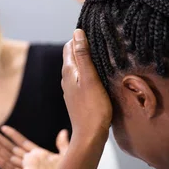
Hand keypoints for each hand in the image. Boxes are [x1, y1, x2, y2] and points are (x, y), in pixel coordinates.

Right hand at [0, 126, 68, 168]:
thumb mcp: (67, 154)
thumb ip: (63, 143)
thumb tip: (63, 132)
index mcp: (38, 155)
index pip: (21, 142)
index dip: (12, 135)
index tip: (3, 128)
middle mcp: (31, 162)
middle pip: (11, 149)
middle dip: (0, 141)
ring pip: (9, 159)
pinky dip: (4, 166)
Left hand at [62, 30, 111, 148]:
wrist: (90, 136)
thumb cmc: (93, 107)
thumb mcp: (90, 78)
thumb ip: (83, 55)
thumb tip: (77, 33)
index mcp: (68, 71)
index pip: (69, 46)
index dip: (80, 38)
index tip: (94, 32)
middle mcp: (66, 79)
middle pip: (73, 56)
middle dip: (83, 47)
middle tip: (100, 41)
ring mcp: (70, 90)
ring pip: (77, 69)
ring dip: (86, 60)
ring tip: (102, 55)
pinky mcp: (77, 98)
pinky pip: (81, 79)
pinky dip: (88, 73)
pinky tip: (99, 75)